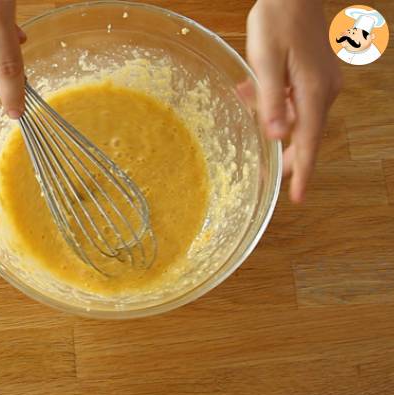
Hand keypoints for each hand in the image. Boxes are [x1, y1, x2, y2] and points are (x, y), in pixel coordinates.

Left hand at [245, 0, 341, 202]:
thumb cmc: (277, 20)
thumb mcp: (266, 61)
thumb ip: (271, 100)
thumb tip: (276, 137)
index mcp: (313, 92)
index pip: (309, 142)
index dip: (303, 172)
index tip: (297, 197)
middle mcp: (323, 91)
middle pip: (305, 135)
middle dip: (287, 155)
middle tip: (268, 174)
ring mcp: (321, 83)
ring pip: (297, 117)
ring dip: (273, 120)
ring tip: (247, 99)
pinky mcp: (314, 75)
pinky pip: (295, 100)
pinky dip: (276, 103)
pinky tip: (254, 88)